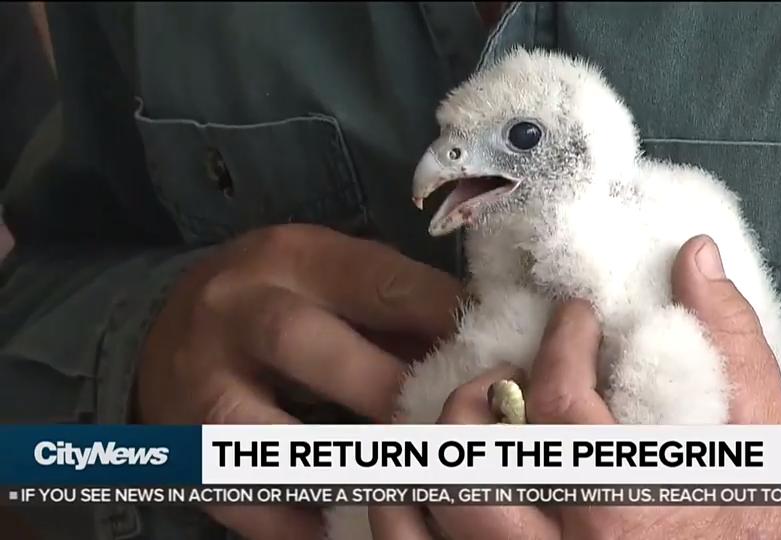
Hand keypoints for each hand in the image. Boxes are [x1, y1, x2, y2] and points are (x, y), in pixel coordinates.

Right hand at [136, 224, 461, 539]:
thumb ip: (401, 311)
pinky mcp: (190, 451)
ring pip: (272, 435)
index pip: (379, 282)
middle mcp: (240, 311)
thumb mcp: (334, 278)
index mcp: (295, 258)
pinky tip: (356, 526)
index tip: (502, 355)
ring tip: (414, 487)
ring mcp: (204, 385)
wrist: (167, 328)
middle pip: (312, 347)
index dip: (445, 321)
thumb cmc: (281, 299)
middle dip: (392, 393)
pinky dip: (304, 523)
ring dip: (347, 467)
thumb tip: (485, 350)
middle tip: (458, 429)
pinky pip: (250, 497)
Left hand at [370, 235, 780, 538]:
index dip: (561, 344)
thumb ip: (732, 347)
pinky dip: (413, 518)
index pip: (558, 407)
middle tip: (511, 374)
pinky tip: (438, 483)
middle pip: (474, 463)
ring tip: (468, 425)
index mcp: (630, 511)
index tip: (575, 320)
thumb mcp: (776, 449)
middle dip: (478, 399)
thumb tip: (693, 259)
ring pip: (436, 520)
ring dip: (432, 458)